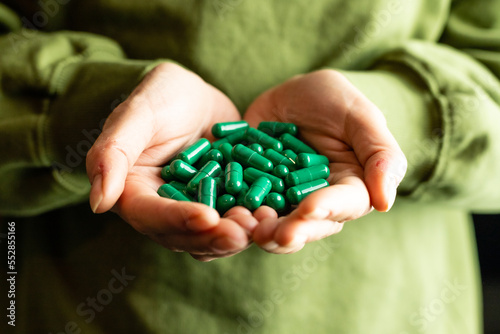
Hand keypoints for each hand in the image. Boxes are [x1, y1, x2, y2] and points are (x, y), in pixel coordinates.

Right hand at [86, 63, 257, 260]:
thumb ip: (113, 152)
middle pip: (184, 235)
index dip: (177, 220)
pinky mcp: (223, 203)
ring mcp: (196, 209)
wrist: (193, 96)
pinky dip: (253, 221)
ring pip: (213, 236)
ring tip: (261, 224)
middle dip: (213, 237)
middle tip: (242, 232)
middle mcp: (164, 208)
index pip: (151, 215)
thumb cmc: (160, 97)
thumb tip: (98, 203)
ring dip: (236, 236)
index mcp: (135, 192)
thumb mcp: (137, 114)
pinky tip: (274, 213)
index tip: (206, 217)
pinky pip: (237, 219)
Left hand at [245, 69, 406, 253]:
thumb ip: (380, 154)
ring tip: (246, 226)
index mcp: (349, 188)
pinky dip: (235, 214)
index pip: (345, 205)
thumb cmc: (334, 102)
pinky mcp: (255, 194)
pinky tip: (224, 213)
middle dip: (291, 232)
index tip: (310, 209)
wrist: (293, 95)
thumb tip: (386, 201)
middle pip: (308, 225)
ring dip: (261, 231)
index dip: (329, 208)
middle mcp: (318, 202)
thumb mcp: (360, 116)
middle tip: (272, 234)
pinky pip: (245, 208)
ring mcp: (284, 202)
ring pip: (275, 225)